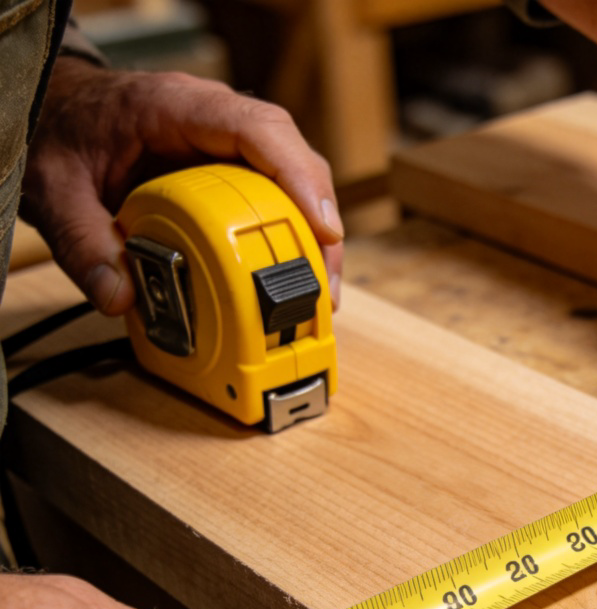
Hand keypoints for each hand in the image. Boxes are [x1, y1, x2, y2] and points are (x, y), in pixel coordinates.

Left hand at [19, 57, 343, 315]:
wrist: (61, 116)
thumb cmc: (65, 134)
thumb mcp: (56, 188)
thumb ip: (82, 243)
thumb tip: (120, 297)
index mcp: (175, 107)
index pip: (258, 129)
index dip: (299, 177)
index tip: (323, 227)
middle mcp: (215, 123)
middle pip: (293, 161)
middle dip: (320, 224)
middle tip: (325, 283)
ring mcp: (230, 150)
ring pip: (295, 184)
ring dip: (315, 240)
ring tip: (320, 295)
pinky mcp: (234, 177)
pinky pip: (279, 201)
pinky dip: (295, 242)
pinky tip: (299, 281)